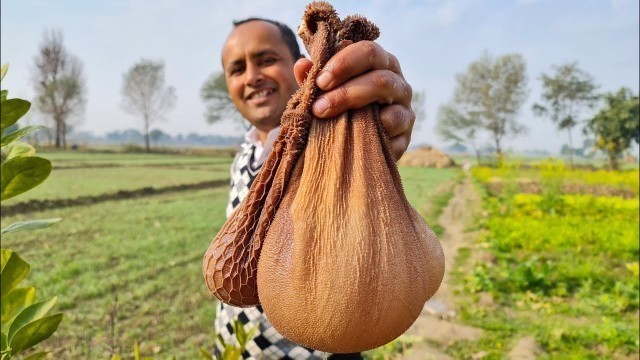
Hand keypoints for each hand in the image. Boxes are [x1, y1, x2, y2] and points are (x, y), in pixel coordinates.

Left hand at [293, 41, 414, 160]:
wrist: (355, 149)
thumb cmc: (339, 110)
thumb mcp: (325, 93)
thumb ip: (314, 79)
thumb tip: (302, 65)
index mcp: (379, 64)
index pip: (368, 51)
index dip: (344, 63)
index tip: (320, 81)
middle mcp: (397, 82)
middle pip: (380, 77)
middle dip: (346, 91)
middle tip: (318, 106)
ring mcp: (405, 108)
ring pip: (389, 102)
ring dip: (354, 107)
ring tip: (327, 118)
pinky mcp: (406, 135)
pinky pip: (394, 128)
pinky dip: (372, 130)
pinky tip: (353, 135)